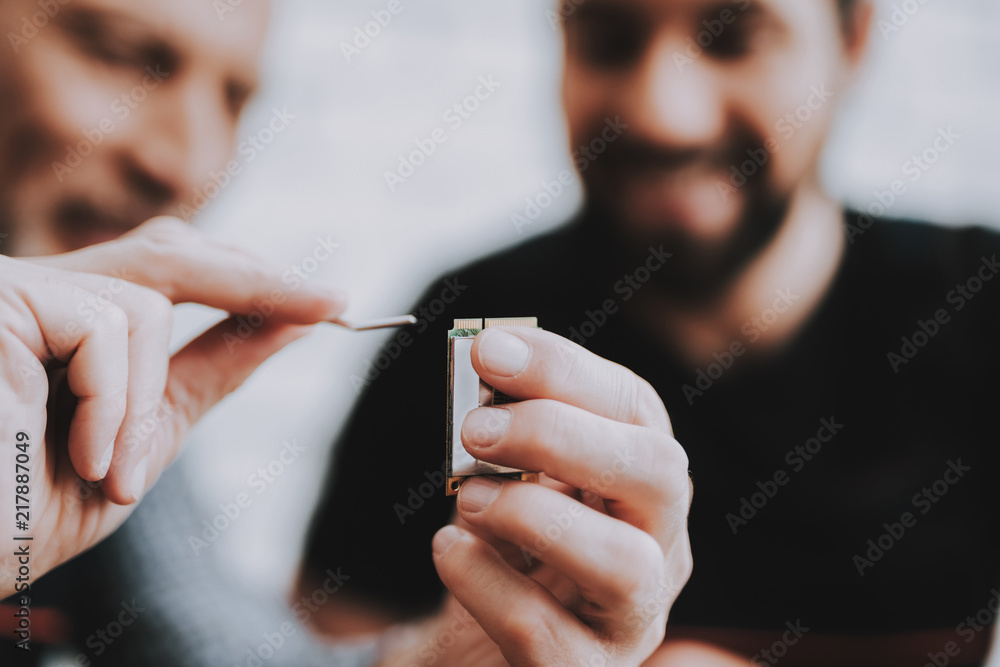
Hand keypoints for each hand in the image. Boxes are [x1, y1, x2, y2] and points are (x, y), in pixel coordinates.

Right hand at [0, 217, 345, 595]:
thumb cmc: (23, 513)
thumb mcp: (143, 439)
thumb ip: (207, 373)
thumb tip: (294, 321)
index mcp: (70, 325)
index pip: (172, 273)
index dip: (249, 280)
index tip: (327, 302)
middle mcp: (42, 293)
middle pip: (170, 254)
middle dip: (253, 282)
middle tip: (327, 304)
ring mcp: (16, 289)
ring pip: (147, 306)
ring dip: (147, 404)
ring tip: (117, 474)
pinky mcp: (2, 297)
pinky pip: (108, 326)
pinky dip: (114, 402)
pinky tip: (89, 457)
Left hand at [421, 327, 692, 664]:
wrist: (485, 644)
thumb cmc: (510, 546)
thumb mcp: (514, 475)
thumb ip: (510, 422)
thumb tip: (489, 355)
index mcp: (642, 476)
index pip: (633, 406)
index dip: (564, 370)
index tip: (488, 350)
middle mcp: (660, 542)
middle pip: (658, 474)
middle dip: (561, 435)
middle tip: (475, 428)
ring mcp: (633, 616)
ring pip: (625, 564)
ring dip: (535, 515)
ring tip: (468, 497)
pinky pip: (547, 634)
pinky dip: (487, 584)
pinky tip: (448, 551)